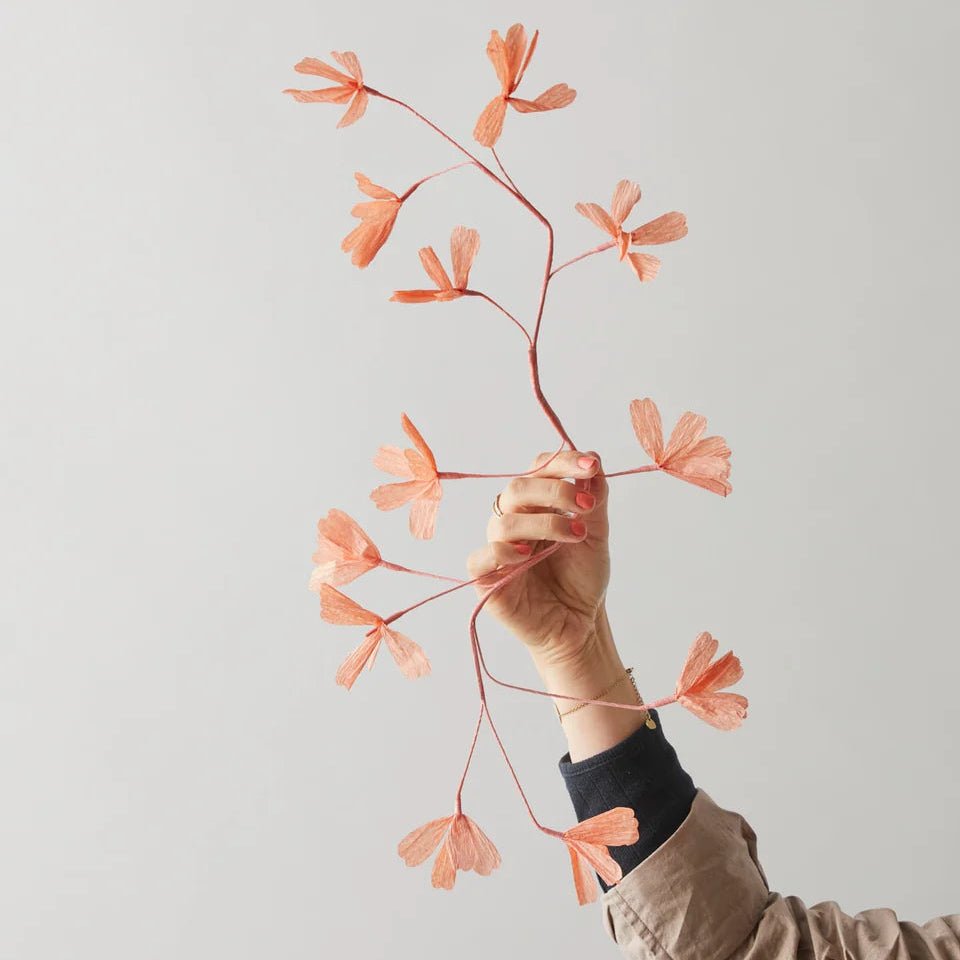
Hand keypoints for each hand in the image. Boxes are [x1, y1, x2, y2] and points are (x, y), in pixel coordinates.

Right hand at [466, 448, 649, 759]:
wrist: (582, 624)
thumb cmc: (582, 578)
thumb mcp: (596, 533)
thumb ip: (594, 498)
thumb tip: (592, 459)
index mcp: (536, 504)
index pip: (538, 468)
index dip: (561, 462)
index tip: (591, 466)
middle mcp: (512, 520)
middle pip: (517, 488)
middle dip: (554, 491)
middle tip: (586, 507)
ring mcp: (497, 548)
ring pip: (504, 520)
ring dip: (544, 522)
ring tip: (576, 535)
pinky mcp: (485, 578)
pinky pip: (482, 556)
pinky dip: (504, 550)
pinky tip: (530, 555)